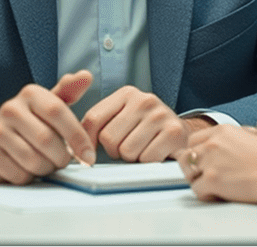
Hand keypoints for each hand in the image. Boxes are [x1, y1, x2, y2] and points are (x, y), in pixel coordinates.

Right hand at [0, 70, 95, 183]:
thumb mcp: (48, 104)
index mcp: (30, 93)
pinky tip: (25, 168)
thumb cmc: (28, 122)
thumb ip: (69, 92)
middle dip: (61, 157)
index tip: (88, 156)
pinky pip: (19, 175)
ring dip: (46, 168)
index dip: (77, 136)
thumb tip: (86, 76)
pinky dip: (28, 177)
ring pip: (34, 161)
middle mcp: (11, 108)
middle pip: (47, 140)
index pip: (58, 112)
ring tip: (45, 163)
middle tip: (62, 160)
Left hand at [81, 86, 204, 161]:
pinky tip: (156, 153)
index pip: (93, 119)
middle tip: (129, 147)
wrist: (182, 135)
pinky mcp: (174, 132)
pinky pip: (146, 159)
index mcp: (126, 94)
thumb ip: (98, 124)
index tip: (89, 154)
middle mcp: (143, 99)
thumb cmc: (145, 131)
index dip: (87, 142)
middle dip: (116, 151)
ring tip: (143, 149)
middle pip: (108, 139)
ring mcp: (160, 114)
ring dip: (132, 159)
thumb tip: (74, 148)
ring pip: (127, 151)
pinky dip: (148, 163)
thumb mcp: (122, 118)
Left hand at [176, 113, 256, 204]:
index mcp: (224, 131)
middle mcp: (213, 143)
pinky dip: (204, 194)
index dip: (198, 150)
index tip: (205, 158)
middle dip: (193, 164)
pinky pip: (197, 189)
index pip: (195, 138)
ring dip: (195, 179)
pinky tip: (214, 195)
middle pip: (187, 153)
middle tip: (203, 174)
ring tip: (207, 185)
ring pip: (188, 171)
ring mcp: (211, 162)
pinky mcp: (213, 180)